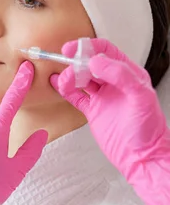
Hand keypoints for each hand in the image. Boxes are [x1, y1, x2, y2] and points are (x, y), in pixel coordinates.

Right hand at [51, 38, 169, 204]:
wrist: (141, 157)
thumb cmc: (147, 129)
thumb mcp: (140, 96)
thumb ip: (120, 74)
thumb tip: (96, 60)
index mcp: (129, 74)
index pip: (107, 51)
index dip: (89, 47)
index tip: (73, 48)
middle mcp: (115, 83)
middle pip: (91, 63)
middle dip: (76, 60)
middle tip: (64, 60)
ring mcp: (103, 97)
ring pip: (81, 79)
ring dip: (70, 76)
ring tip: (63, 79)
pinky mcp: (93, 111)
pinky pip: (76, 96)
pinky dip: (65, 90)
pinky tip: (57, 84)